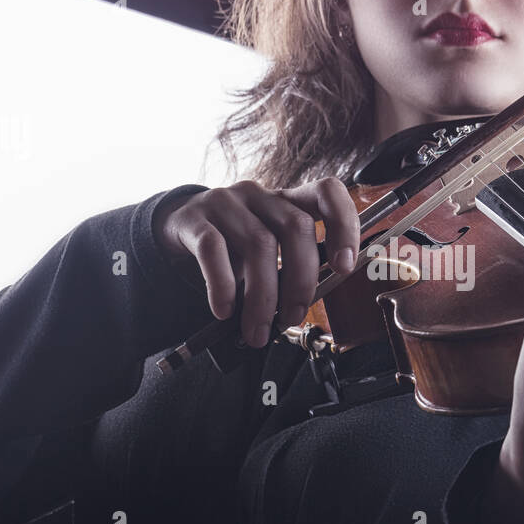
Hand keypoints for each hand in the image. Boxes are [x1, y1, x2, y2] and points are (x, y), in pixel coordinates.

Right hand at [152, 178, 359, 347]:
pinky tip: (225, 311)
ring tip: (257, 329)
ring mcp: (226, 203)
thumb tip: (302, 309)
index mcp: (288, 200)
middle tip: (292, 317)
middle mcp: (260, 196)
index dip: (343, 225)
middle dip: (301, 281)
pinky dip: (223, 286)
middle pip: (296, 227)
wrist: (179, 227)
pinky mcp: (195, 220)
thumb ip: (290, 269)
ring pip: (258, 244)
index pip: (327, 193)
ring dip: (263, 297)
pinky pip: (213, 251)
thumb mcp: (268, 250)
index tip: (344, 266)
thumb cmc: (234, 245)